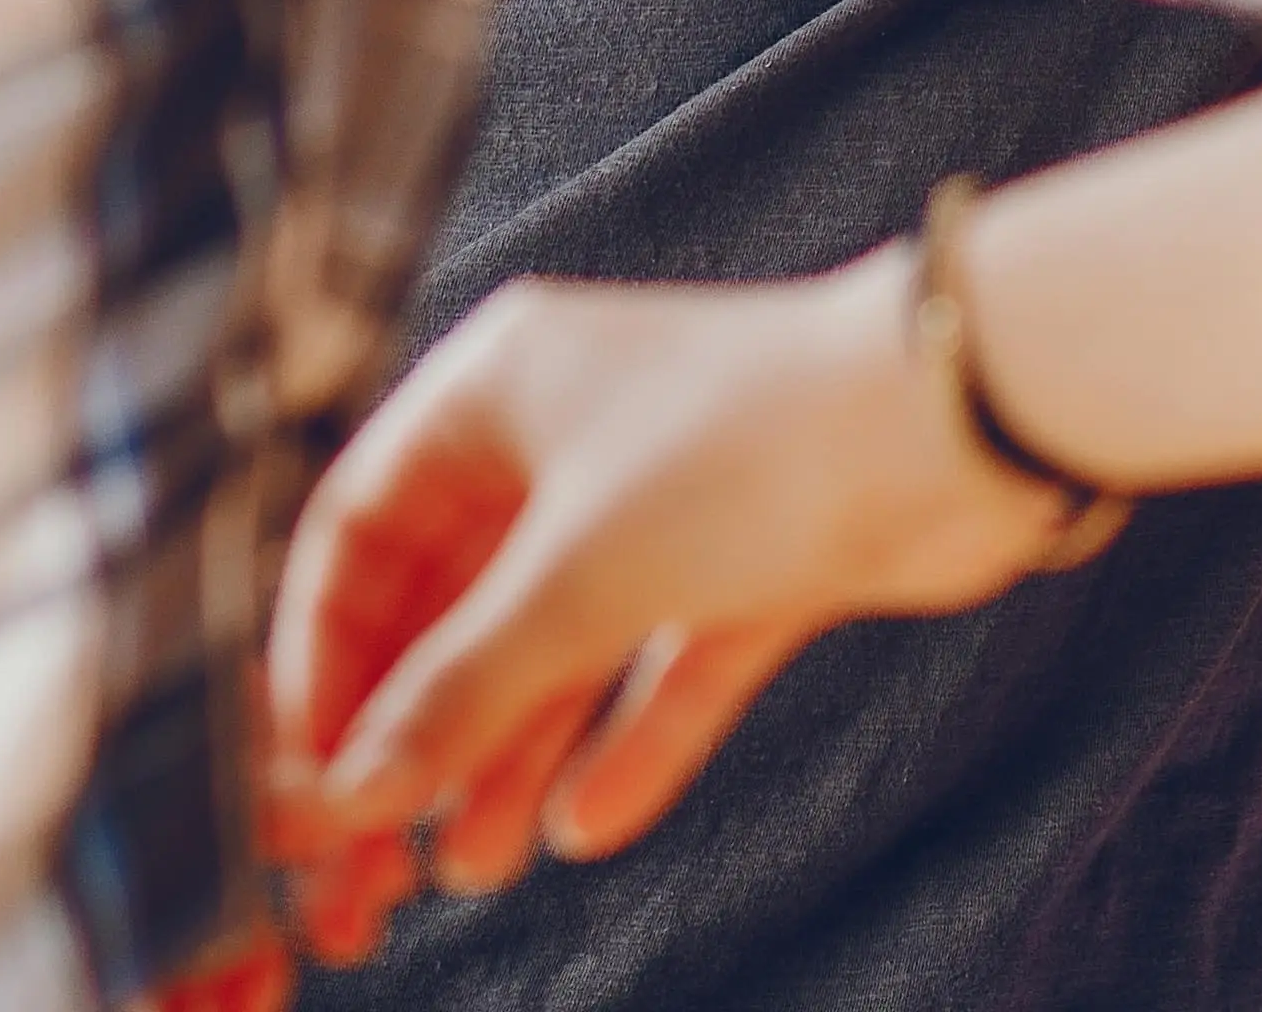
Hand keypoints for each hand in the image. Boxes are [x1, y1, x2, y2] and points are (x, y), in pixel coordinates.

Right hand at [262, 252, 1073, 961]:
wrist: (961, 422)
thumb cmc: (756, 439)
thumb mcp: (574, 575)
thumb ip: (456, 692)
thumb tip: (351, 798)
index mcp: (497, 388)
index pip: (357, 531)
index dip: (318, 660)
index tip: (299, 779)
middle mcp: (567, 435)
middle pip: (447, 606)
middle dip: (407, 740)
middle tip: (361, 873)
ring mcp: (661, 500)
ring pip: (551, 649)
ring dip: (505, 758)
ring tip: (466, 871)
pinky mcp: (748, 560)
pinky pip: (656, 667)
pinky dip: (623, 743)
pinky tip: (588, 825)